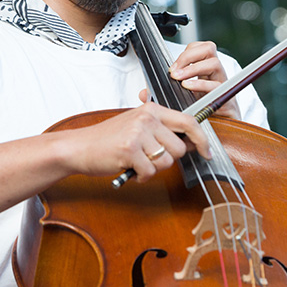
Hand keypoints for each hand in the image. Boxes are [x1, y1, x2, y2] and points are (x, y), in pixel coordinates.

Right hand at [69, 101, 211, 181]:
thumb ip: (161, 129)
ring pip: (166, 162)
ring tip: (136, 161)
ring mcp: (138, 133)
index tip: (208, 152)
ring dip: (153, 168)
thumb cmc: (108, 139)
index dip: (202, 139)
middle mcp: (147, 118)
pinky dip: (141, 176)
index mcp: (151, 109)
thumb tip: (190, 142)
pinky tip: (129, 168)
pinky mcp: (129, 150)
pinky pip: (150, 172)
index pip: (189, 121)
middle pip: (179, 147)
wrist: (79, 147)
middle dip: (168, 159)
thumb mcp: (136, 125)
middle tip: (149, 157)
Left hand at [167, 41, 240, 119]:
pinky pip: (215, 86)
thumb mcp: (186, 95)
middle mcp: (216, 72)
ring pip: (214, 63)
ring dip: (193, 69)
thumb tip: (146, 92)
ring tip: (179, 78)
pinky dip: (200, 85)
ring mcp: (222, 82)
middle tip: (174, 71)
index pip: (200, 47)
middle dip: (189, 56)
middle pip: (209, 48)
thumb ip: (169, 89)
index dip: (186, 52)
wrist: (223, 125)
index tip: (172, 67)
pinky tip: (188, 87)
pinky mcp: (226, 96)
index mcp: (207, 68)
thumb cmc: (204, 107)